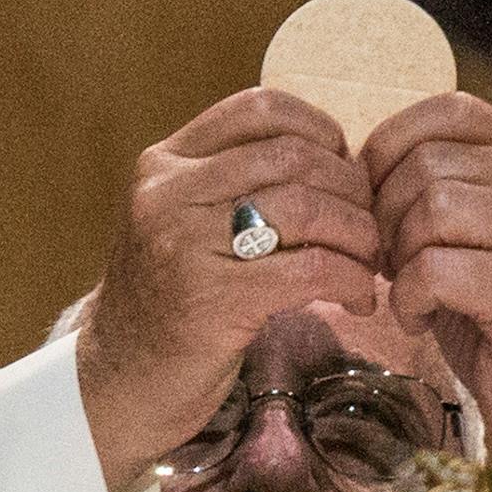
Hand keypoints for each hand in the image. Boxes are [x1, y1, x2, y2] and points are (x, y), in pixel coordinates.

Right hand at [76, 89, 382, 491]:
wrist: (118, 382)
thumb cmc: (169, 304)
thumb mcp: (185, 223)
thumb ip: (235, 183)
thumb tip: (333, 160)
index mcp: (165, 162)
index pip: (261, 108)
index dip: (322, 130)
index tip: (345, 170)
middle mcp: (168, 192)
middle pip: (295, 157)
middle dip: (353, 190)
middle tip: (374, 227)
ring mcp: (185, 244)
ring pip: (308, 208)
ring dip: (360, 236)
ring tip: (371, 264)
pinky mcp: (213, 299)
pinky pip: (311, 269)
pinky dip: (351, 280)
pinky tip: (358, 299)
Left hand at [364, 93, 491, 479]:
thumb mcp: (466, 239)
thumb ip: (432, 190)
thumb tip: (354, 164)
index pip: (448, 112)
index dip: (391, 147)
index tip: (371, 200)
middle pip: (428, 164)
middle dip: (387, 216)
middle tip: (389, 263)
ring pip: (431, 209)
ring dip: (400, 258)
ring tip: (412, 293)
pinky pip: (436, 268)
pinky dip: (411, 297)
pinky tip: (421, 319)